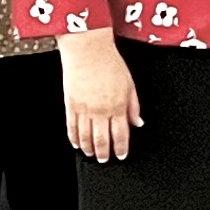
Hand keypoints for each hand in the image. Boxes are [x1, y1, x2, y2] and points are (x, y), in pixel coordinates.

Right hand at [59, 31, 140, 162]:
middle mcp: (101, 110)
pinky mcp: (71, 105)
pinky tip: (77, 143)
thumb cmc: (110, 63)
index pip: (121, 134)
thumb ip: (134, 106)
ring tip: (91, 154)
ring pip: (86, 137)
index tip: (121, 155)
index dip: (121, 148)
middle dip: (104, 153)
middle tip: (105, 159)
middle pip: (102, 140)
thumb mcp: (130, 84)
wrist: (88, 50)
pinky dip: (74, 138)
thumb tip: (138, 123)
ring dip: (89, 149)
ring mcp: (84, 109)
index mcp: (118, 106)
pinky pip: (71, 127)